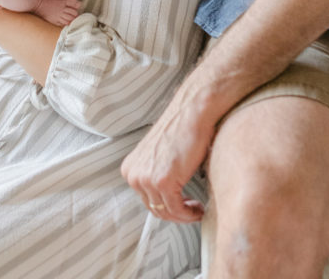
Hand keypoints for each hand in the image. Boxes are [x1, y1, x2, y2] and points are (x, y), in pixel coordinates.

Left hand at [121, 78, 216, 222]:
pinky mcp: (163, 181)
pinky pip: (176, 210)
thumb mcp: (157, 155)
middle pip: (155, 208)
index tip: (182, 204)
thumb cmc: (181, 130)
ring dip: (184, 215)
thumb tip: (164, 196)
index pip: (146, 200)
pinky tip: (199, 208)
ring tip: (197, 208)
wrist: (192, 113)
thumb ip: (154, 173)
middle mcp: (133, 175)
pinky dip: (189, 214)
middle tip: (192, 208)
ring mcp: (146, 179)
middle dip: (175, 213)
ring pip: (166, 212)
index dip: (166, 206)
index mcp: (129, 168)